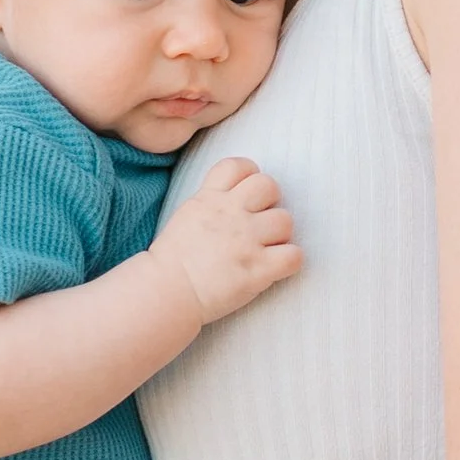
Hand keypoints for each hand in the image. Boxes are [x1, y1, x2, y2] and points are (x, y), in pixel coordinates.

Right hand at [163, 159, 299, 324]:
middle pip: (269, 185)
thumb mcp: (188, 215)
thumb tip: (234, 198)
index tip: (248, 197)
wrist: (165, 293)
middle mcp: (230, 213)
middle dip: (270, 203)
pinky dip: (289, 262)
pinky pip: (294, 255)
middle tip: (259, 225)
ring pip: (286, 221)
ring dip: (280, 236)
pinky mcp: (258, 268)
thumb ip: (212, 202)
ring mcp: (246, 240)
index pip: (239, 166)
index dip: (250, 177)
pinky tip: (274, 269)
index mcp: (210, 198)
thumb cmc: (173, 261)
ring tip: (265, 251)